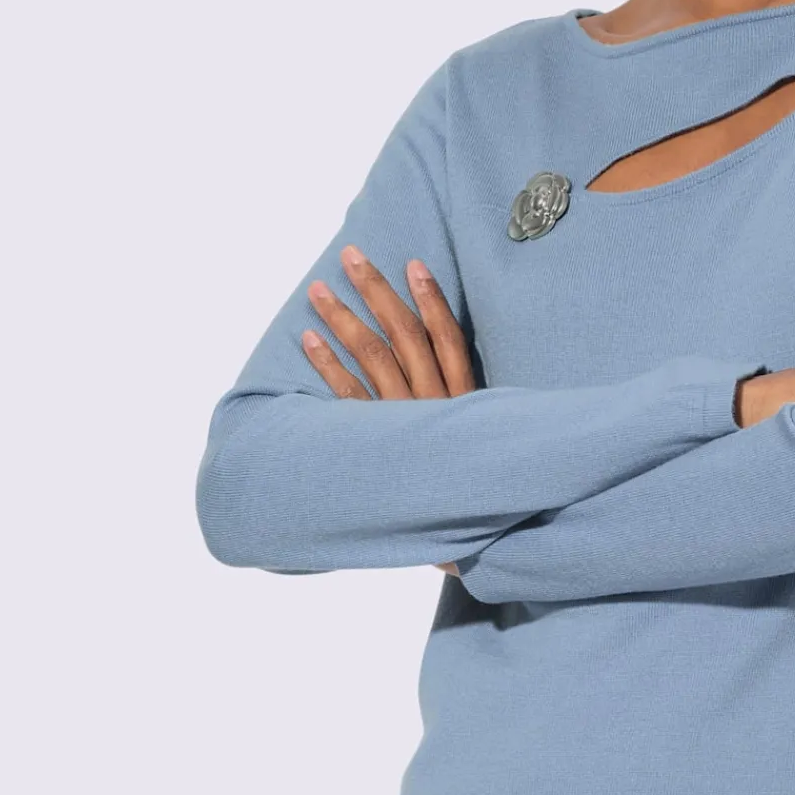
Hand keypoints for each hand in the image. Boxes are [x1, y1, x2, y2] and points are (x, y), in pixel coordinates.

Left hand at [301, 243, 472, 572]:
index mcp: (466, 399)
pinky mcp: (377, 443)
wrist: (468, 538)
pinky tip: (308, 341)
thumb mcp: (486, 433)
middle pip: (405, 336)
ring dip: (344, 321)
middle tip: (352, 256)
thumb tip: (449, 361)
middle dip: (377, 292)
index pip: (448, 337)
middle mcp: (436, 404)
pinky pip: (347, 400)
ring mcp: (404, 423)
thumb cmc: (475, 480)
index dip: (431, 299)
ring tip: (318, 292)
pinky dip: (327, 367)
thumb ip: (468, 401)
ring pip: (373, 359)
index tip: (412, 263)